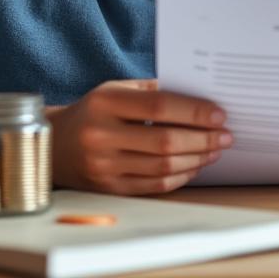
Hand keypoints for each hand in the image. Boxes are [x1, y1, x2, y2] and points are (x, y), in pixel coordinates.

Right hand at [48, 79, 232, 194]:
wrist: (53, 145)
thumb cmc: (92, 112)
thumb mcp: (114, 90)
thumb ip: (152, 91)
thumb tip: (199, 98)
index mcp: (105, 103)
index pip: (159, 107)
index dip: (194, 112)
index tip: (219, 115)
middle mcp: (101, 135)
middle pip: (165, 141)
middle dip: (203, 139)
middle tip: (226, 136)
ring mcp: (103, 166)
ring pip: (162, 166)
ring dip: (197, 159)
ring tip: (215, 150)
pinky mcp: (108, 188)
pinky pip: (153, 185)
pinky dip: (180, 176)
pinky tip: (195, 166)